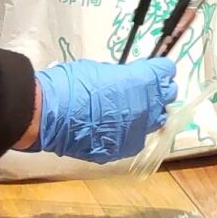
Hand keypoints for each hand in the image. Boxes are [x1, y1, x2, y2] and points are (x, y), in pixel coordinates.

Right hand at [31, 57, 178, 162]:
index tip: (152, 70)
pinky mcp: (124, 149)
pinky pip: (136, 138)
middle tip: (145, 89)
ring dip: (150, 113)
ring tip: (133, 110)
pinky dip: (130, 132)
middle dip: (159, 90)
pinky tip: (117, 128)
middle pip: (167, 96)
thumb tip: (130, 78)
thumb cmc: (71, 83)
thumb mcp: (102, 68)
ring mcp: (137, 131)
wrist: (49, 114)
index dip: (159, 70)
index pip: (166, 71)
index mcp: (143, 81)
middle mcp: (147, 107)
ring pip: (157, 121)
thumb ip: (124, 75)